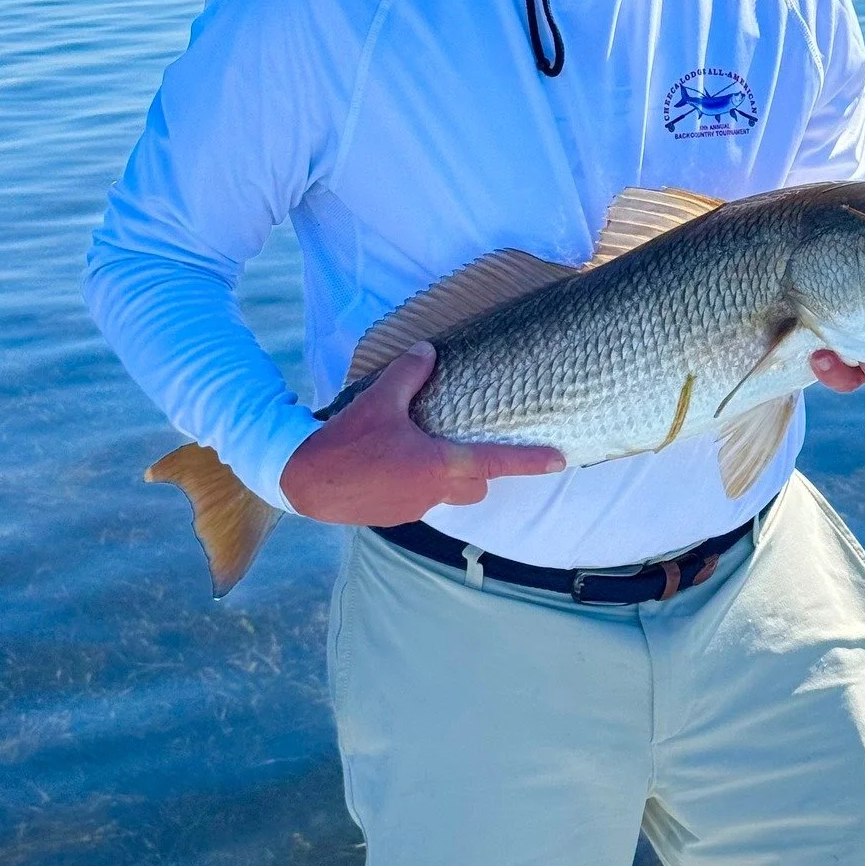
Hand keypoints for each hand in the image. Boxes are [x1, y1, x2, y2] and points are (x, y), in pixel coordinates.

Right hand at [279, 342, 564, 525]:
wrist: (304, 482)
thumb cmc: (346, 442)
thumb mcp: (379, 400)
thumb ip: (408, 373)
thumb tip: (428, 349)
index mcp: (440, 464)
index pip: (498, 462)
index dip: (531, 461)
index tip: (560, 460)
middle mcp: (435, 491)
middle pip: (477, 485)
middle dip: (480, 470)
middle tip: (470, 447)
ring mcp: (415, 508)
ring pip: (448, 493)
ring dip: (446, 476)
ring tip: (422, 451)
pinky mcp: (395, 516)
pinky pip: (420, 499)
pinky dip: (418, 483)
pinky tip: (393, 466)